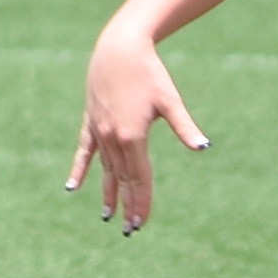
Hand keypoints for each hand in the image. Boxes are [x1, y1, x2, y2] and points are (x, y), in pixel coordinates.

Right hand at [64, 26, 207, 232]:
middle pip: (123, 179)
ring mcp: (99, 131)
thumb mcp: (169, 100)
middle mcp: (113, 138)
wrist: (119, 48)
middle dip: (128, 205)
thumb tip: (204, 147)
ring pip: (106, 170)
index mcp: (133, 137)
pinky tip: (72, 188)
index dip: (142, 202)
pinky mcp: (91, 122)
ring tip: (109, 216)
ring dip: (109, 193)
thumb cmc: (149, 72)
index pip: (140, 178)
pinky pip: (85, 153)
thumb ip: (185, 126)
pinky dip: (80, 170)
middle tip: (131, 230)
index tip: (142, 223)